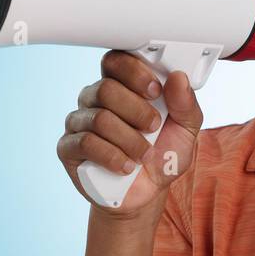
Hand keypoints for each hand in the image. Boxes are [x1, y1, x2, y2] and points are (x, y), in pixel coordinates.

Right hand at [56, 50, 202, 220]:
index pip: (115, 61)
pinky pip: (85, 142)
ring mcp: (79, 122)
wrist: (147, 193)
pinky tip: (126, 166)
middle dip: (137, 110)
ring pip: (99, 117)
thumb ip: (185, 104)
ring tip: (143, 154)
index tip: (155, 91)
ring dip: (129, 139)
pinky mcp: (68, 148)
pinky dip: (112, 156)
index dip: (134, 72)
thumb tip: (179, 77)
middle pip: (106, 88)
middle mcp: (95, 99)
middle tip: (153, 127)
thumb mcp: (186, 130)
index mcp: (122, 86)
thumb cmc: (163, 156)